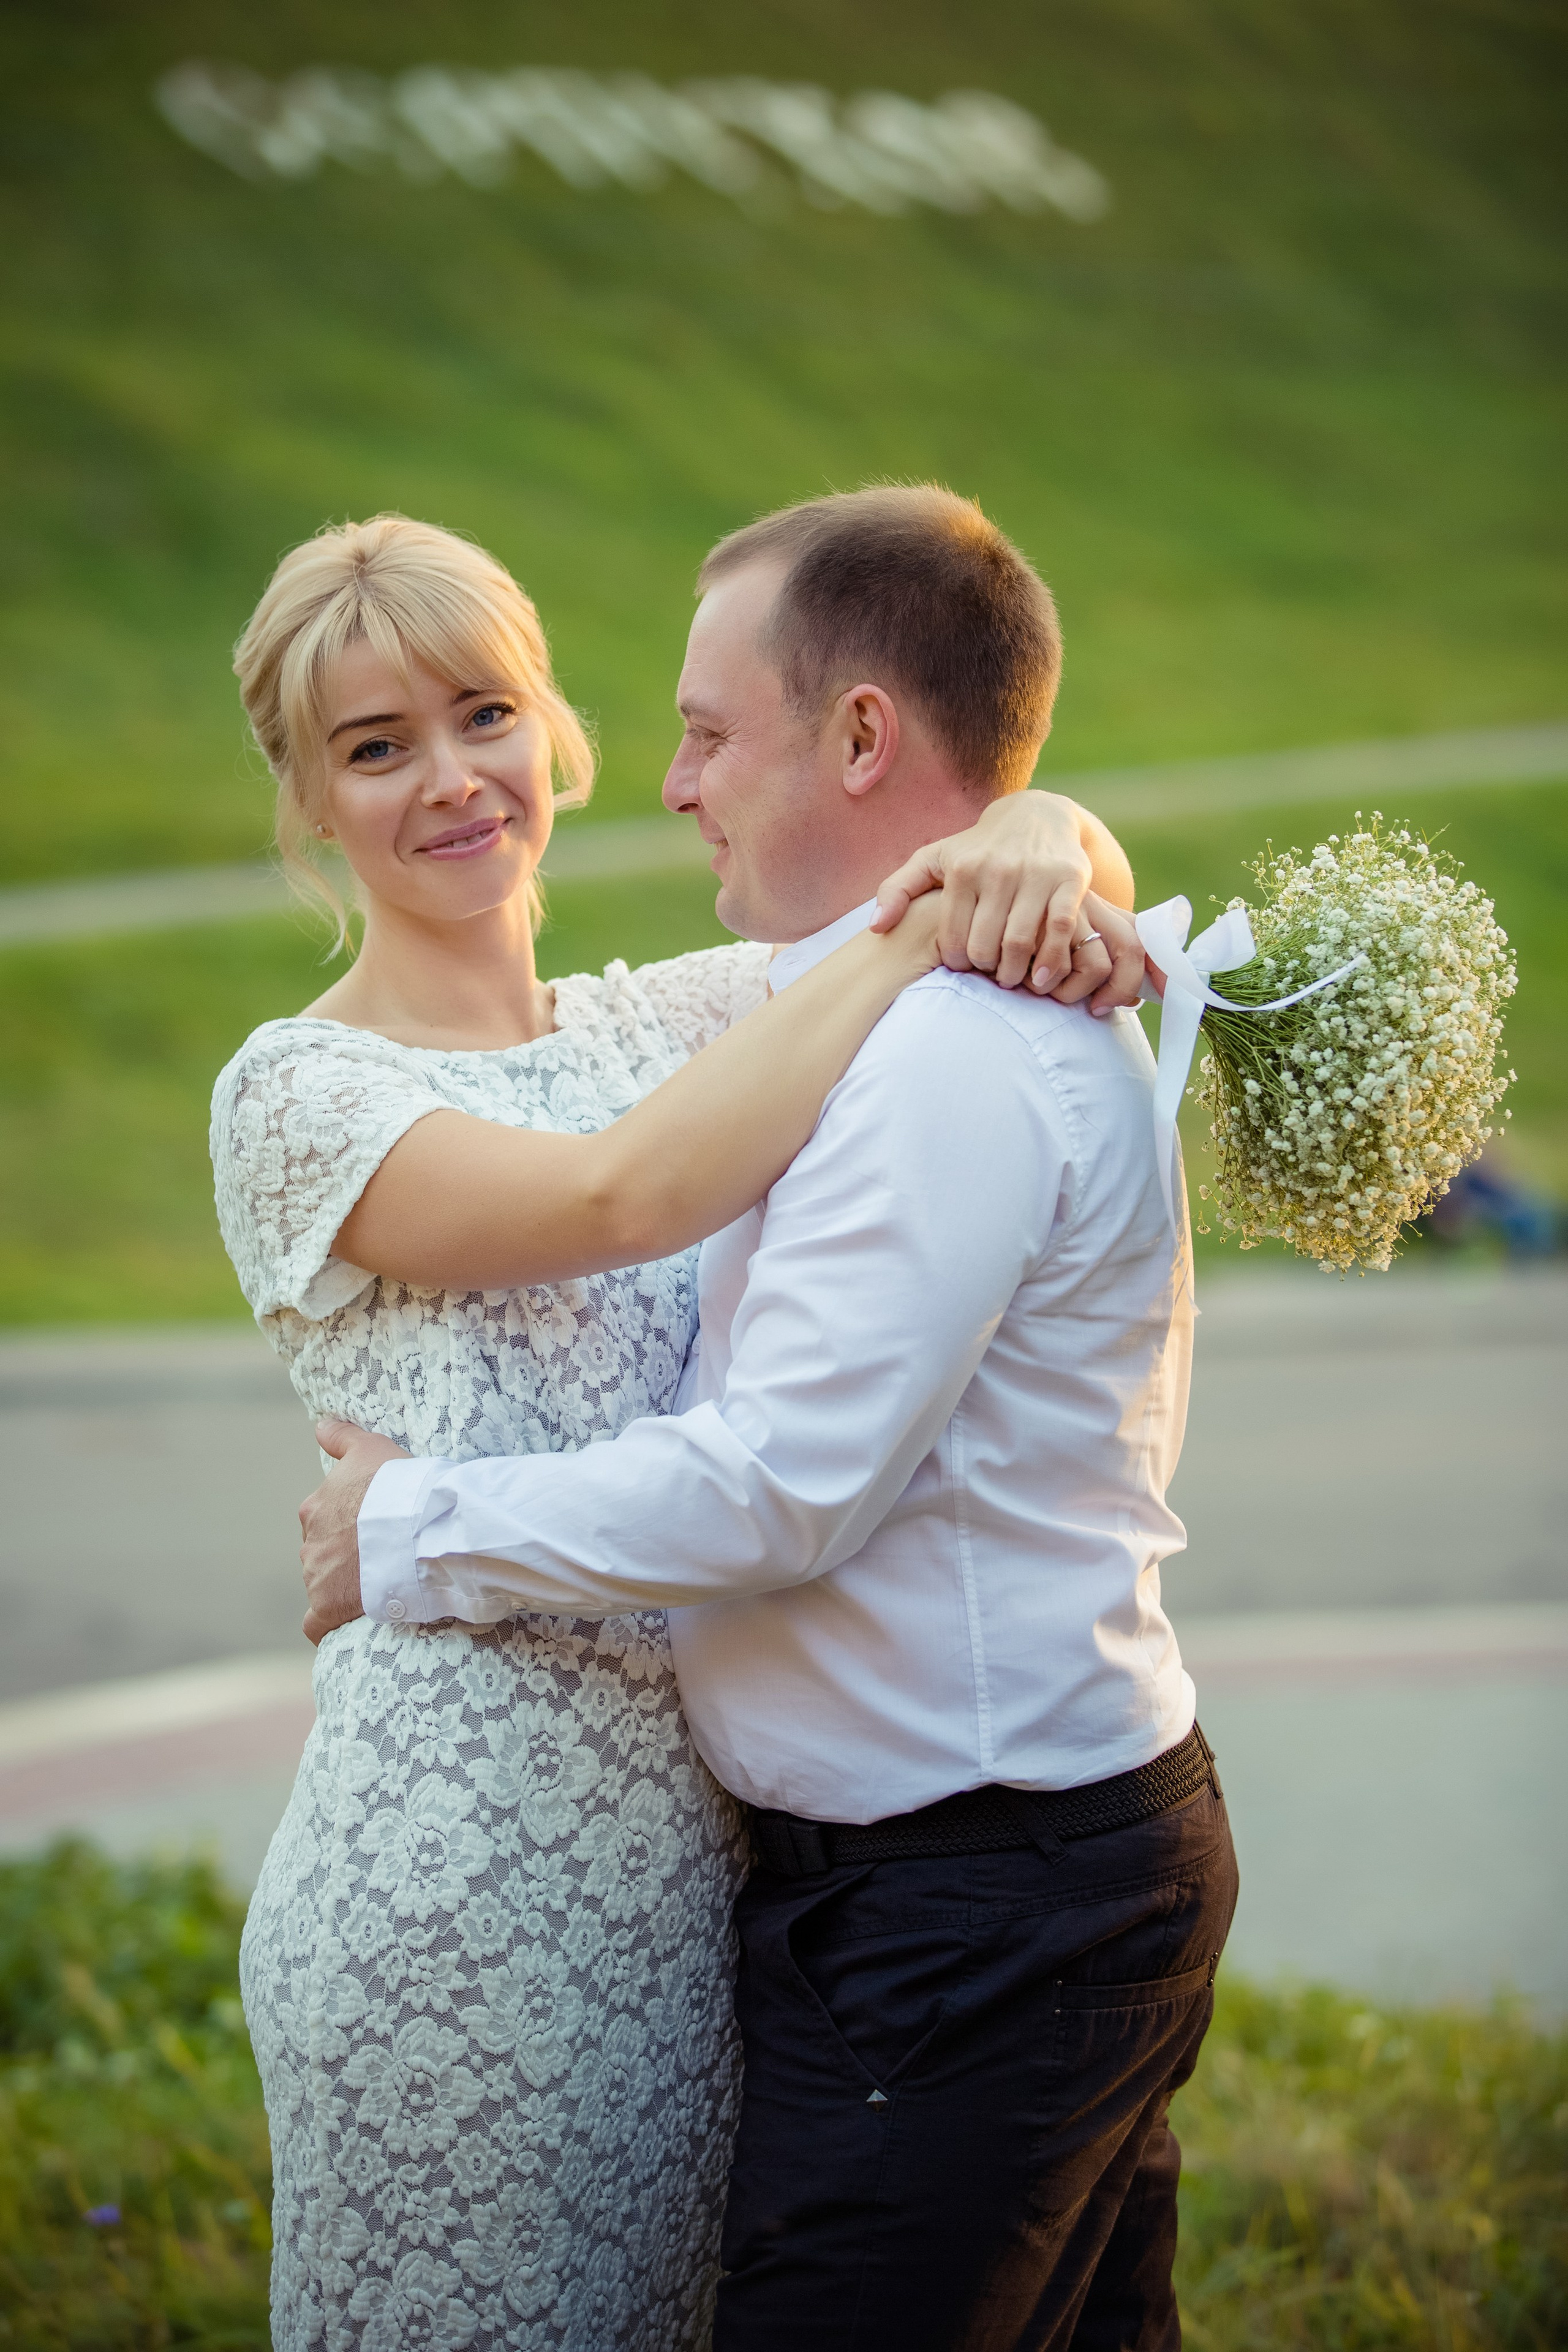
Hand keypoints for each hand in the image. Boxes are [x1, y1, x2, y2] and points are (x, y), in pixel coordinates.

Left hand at [299, 1417, 409, 1644]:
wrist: (418, 1529)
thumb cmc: (399, 1485)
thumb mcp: (371, 1447)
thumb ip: (342, 1437)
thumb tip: (320, 1424)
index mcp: (315, 1507)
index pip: (322, 1521)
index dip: (350, 1526)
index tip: (374, 1530)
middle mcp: (308, 1542)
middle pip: (322, 1553)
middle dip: (345, 1557)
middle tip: (382, 1557)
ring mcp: (316, 1576)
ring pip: (323, 1583)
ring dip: (343, 1586)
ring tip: (379, 1587)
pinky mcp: (327, 1607)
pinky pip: (316, 1623)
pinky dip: (326, 1624)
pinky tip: (342, 1623)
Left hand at [871, 791, 1150, 1010]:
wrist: (1036, 816)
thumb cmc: (977, 849)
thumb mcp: (933, 860)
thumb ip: (897, 889)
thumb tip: (875, 928)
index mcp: (962, 869)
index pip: (953, 938)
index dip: (957, 962)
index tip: (965, 967)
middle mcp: (997, 869)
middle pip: (985, 945)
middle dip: (986, 970)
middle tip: (990, 975)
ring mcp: (1035, 874)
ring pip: (1020, 942)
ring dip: (1015, 972)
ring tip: (1012, 978)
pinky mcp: (1069, 879)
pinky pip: (1058, 930)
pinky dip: (1050, 960)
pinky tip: (1042, 977)